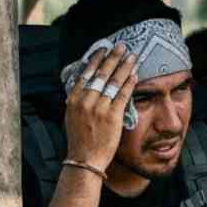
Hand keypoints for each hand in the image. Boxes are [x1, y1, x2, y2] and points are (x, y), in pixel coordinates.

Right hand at [64, 43, 136, 171]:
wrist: (85, 160)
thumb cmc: (80, 140)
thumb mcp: (72, 116)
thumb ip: (78, 101)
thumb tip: (84, 86)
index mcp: (73, 99)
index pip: (85, 73)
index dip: (96, 59)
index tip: (103, 49)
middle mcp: (85, 101)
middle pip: (101, 73)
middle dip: (112, 57)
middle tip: (121, 46)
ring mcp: (99, 108)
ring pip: (113, 81)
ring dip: (124, 66)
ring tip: (132, 56)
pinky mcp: (112, 116)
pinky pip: (123, 95)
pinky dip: (129, 83)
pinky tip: (135, 74)